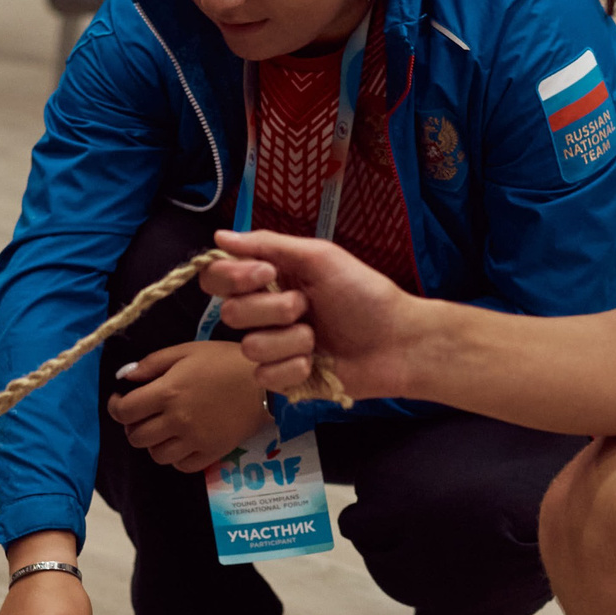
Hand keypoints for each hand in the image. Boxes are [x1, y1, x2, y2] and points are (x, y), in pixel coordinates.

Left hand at [106, 339, 271, 472]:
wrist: (265, 381)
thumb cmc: (224, 360)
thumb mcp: (186, 351)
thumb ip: (152, 363)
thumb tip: (124, 378)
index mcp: (168, 392)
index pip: (124, 411)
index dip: (116, 406)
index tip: (121, 400)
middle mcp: (177, 420)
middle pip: (136, 437)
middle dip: (133, 425)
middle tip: (143, 414)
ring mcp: (195, 440)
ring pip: (156, 455)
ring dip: (154, 443)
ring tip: (164, 429)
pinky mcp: (212, 452)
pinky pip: (182, 466)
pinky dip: (176, 457)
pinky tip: (182, 441)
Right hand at [202, 229, 417, 399]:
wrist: (397, 342)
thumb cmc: (365, 294)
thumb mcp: (320, 257)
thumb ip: (269, 244)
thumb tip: (219, 234)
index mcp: (269, 279)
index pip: (218, 277)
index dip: (232, 277)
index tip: (266, 273)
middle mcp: (265, 312)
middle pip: (230, 314)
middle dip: (272, 309)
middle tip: (306, 307)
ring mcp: (274, 348)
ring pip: (249, 347)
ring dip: (290, 340)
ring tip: (319, 337)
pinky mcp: (284, 379)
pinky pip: (265, 376)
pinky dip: (294, 367)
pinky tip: (318, 363)